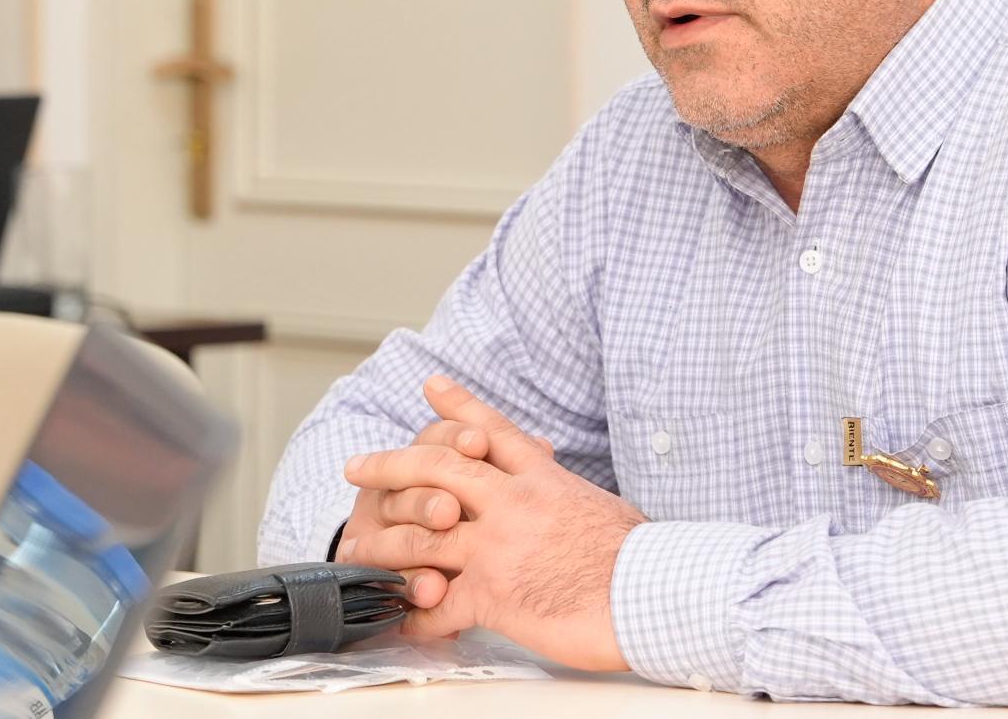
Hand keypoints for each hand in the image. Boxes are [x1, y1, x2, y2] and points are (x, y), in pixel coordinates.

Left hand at [343, 376, 645, 670]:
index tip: (431, 387)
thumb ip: (577, 500)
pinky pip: (438, 603)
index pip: (493, 431)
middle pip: (439, 467)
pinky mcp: (493, 593)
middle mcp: (514, 503)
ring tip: (358, 547)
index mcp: (544, 479)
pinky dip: (416, 614)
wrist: (649, 592)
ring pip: (423, 532)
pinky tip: (402, 620)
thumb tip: (579, 502)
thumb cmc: (643, 557)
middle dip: (392, 464)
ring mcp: (498, 544)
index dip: (458, 407)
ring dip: (385, 542)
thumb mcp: (608, 508)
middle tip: (360, 464)